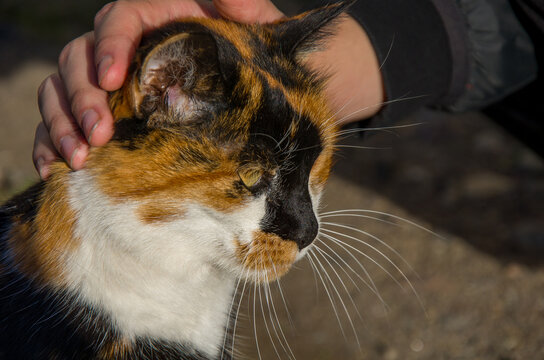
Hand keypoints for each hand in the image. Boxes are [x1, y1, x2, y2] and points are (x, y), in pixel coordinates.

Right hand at [34, 0, 283, 178]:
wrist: (234, 94)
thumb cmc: (239, 59)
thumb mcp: (247, 31)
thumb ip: (239, 8)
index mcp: (148, 20)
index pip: (116, 19)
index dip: (110, 46)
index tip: (113, 79)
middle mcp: (114, 48)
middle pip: (77, 58)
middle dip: (83, 97)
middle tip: (100, 134)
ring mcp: (97, 83)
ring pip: (56, 90)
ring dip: (61, 124)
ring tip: (81, 159)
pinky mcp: (91, 113)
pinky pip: (54, 123)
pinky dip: (48, 144)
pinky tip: (55, 171)